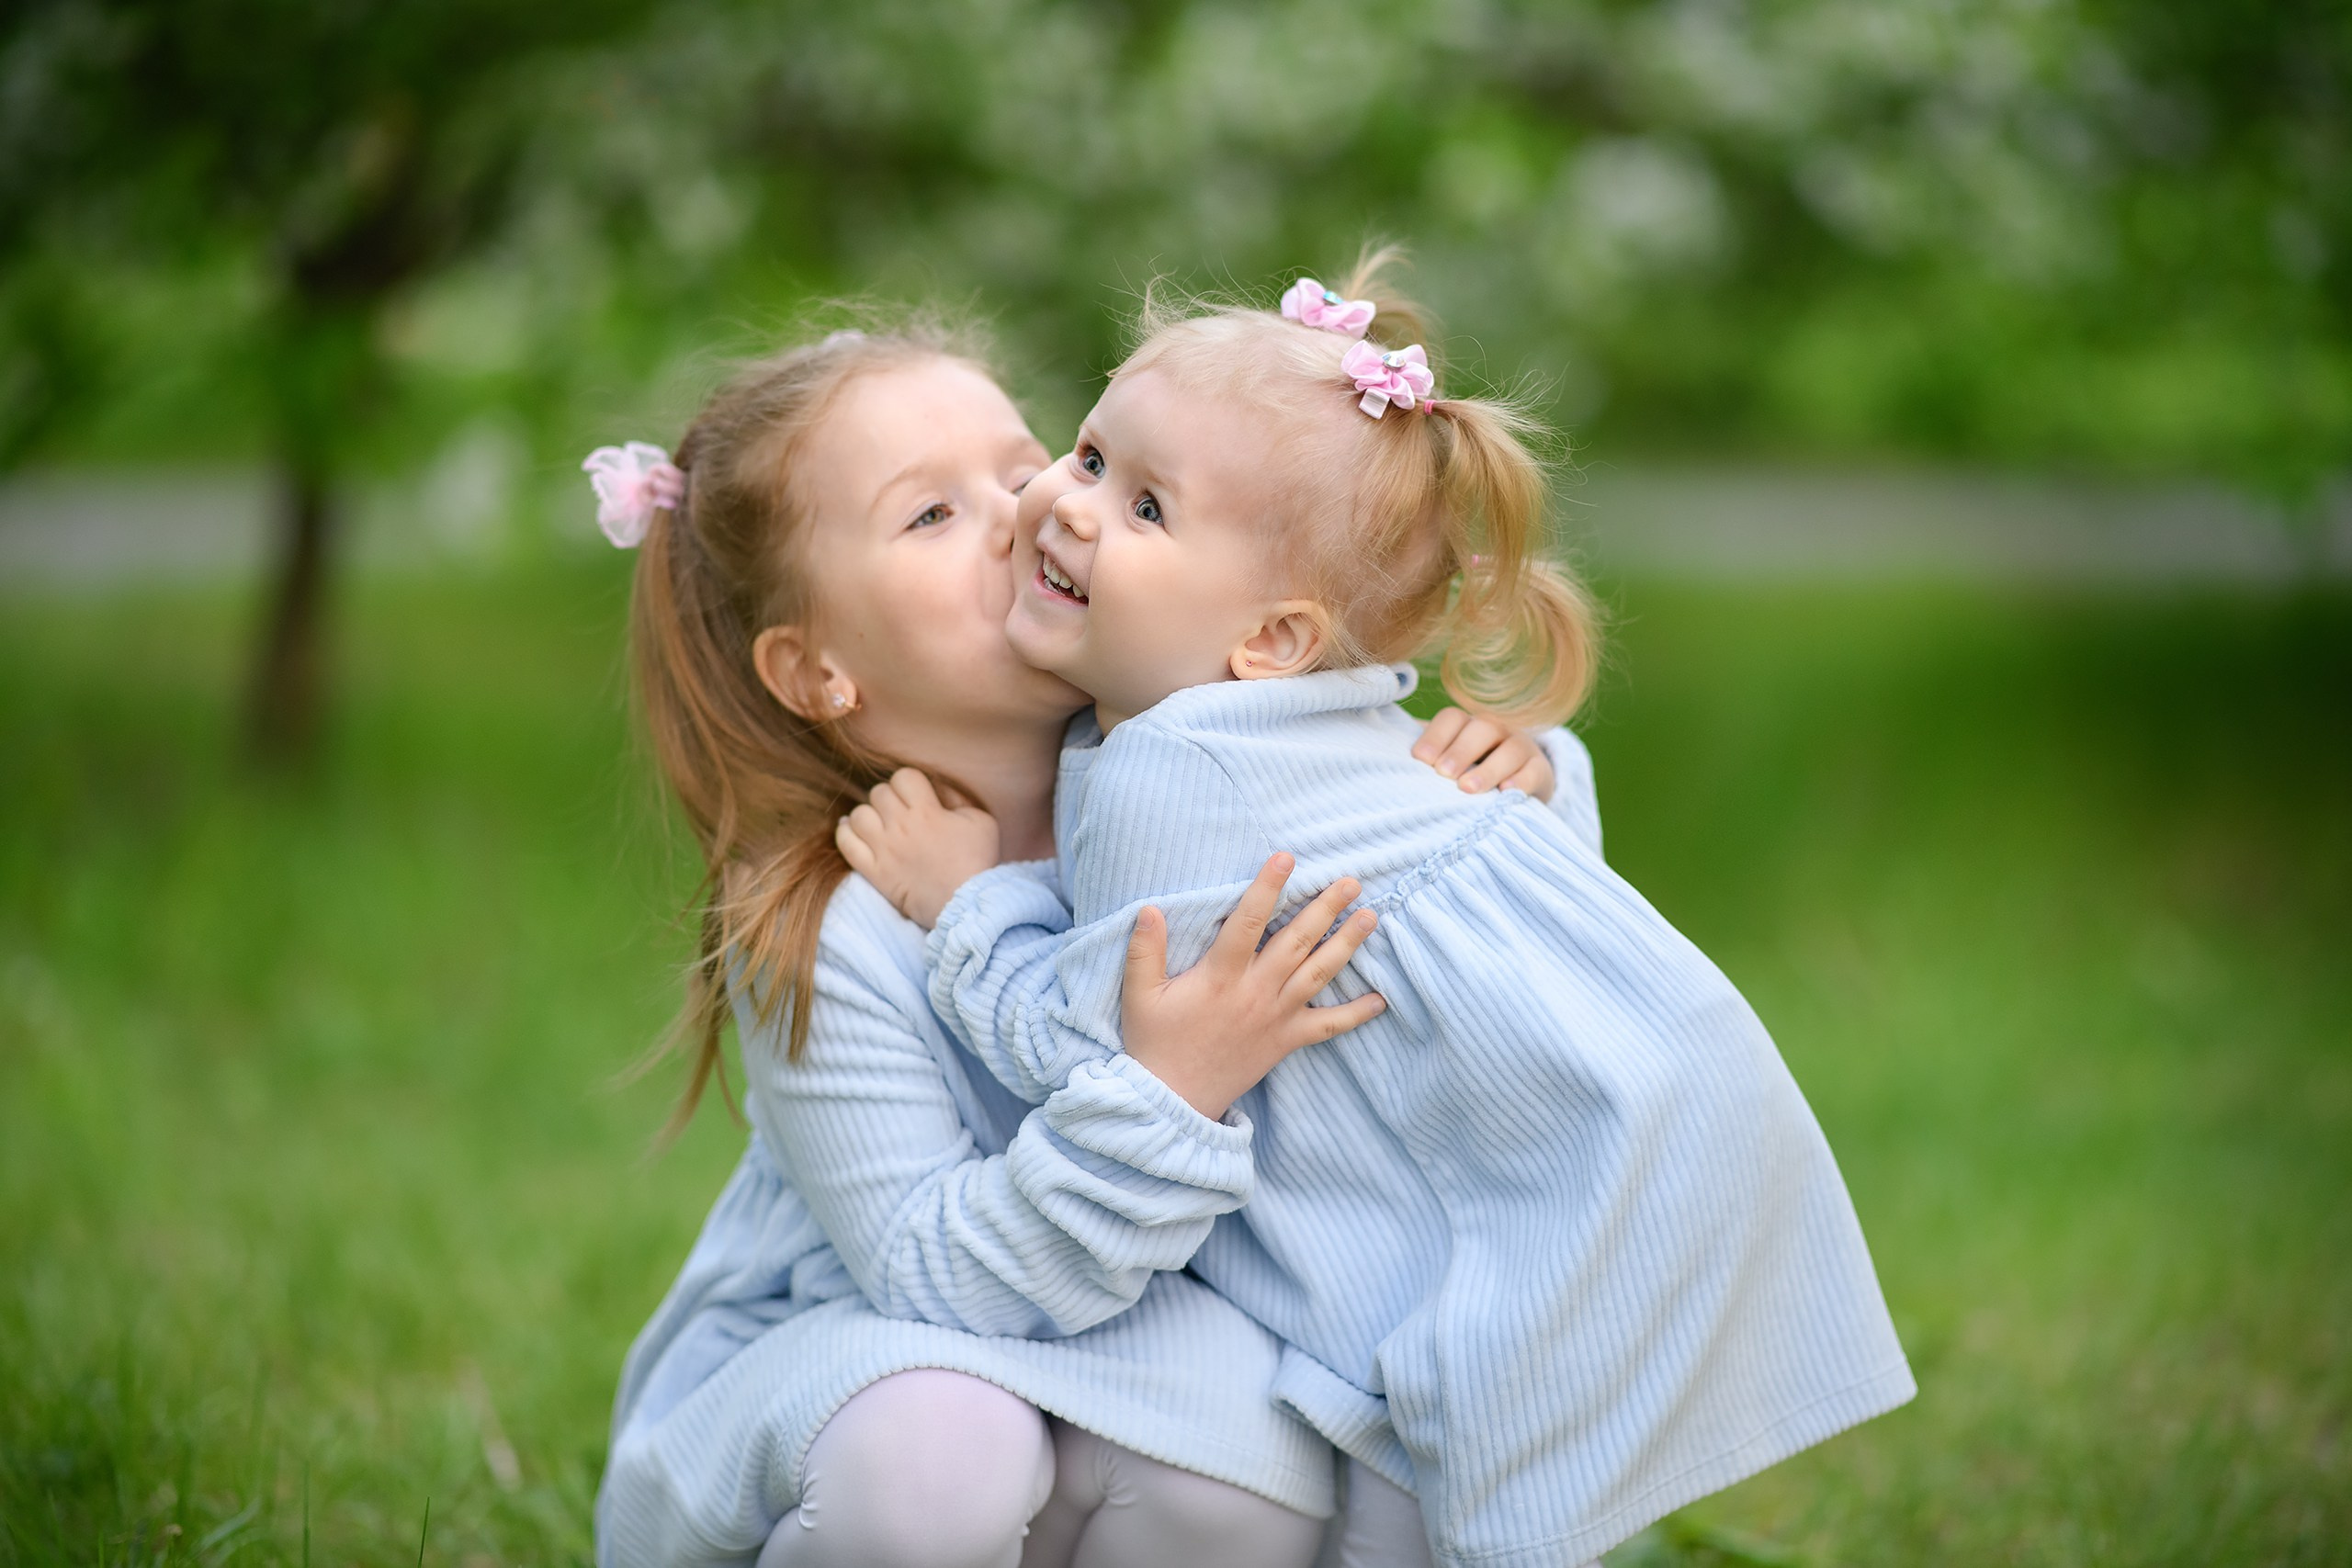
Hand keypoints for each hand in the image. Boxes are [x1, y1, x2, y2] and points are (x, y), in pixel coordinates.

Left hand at [836, 768, 1000, 927]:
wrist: (965, 905)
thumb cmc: (977, 861)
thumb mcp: (981, 821)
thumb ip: (957, 799)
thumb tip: (938, 789)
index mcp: (927, 811)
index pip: (903, 777)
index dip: (909, 782)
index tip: (917, 795)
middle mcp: (901, 826)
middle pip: (878, 793)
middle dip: (889, 798)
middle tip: (900, 812)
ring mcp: (884, 849)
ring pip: (858, 815)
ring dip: (868, 815)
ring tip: (879, 823)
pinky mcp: (874, 871)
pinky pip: (846, 844)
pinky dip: (845, 833)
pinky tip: (853, 830)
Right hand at [1121, 853, 1386, 1120]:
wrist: (1174, 1101)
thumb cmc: (1155, 1044)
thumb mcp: (1140, 995)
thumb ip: (1145, 951)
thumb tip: (1149, 909)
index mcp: (1221, 976)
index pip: (1249, 921)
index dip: (1268, 887)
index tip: (1287, 858)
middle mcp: (1256, 992)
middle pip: (1298, 941)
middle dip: (1326, 908)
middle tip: (1352, 881)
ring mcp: (1276, 1017)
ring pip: (1319, 974)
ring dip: (1347, 944)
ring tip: (1370, 918)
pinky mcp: (1286, 1041)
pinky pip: (1328, 1026)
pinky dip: (1356, 1014)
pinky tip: (1380, 999)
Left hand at [1413, 707, 1555, 798]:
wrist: (1517, 786)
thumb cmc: (1467, 774)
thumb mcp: (1446, 764)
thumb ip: (1424, 761)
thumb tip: (1378, 764)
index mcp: (1466, 724)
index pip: (1451, 718)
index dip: (1435, 736)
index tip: (1419, 760)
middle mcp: (1495, 729)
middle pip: (1481, 728)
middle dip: (1460, 751)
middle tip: (1443, 775)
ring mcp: (1521, 747)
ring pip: (1509, 749)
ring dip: (1488, 768)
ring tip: (1468, 789)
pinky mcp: (1540, 770)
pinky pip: (1533, 772)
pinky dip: (1521, 781)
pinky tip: (1506, 795)